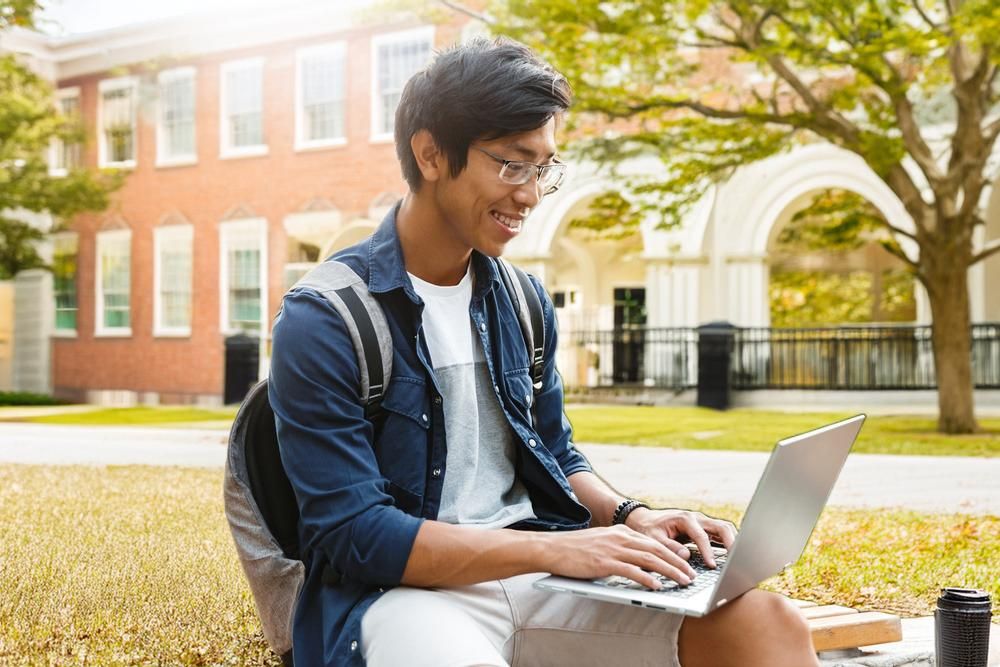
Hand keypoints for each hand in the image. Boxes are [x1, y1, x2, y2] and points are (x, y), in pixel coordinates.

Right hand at [541, 525, 696, 589]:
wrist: (552, 547)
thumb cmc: (575, 549)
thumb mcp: (602, 542)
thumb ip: (620, 548)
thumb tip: (638, 562)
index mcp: (621, 532)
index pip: (653, 542)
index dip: (672, 553)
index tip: (686, 563)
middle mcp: (620, 538)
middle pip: (656, 549)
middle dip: (677, 563)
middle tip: (691, 575)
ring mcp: (613, 549)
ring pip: (649, 559)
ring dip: (669, 571)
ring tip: (683, 581)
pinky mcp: (604, 562)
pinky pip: (631, 570)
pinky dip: (647, 578)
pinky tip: (657, 586)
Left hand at [624, 507, 736, 567]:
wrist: (645, 520)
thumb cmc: (649, 529)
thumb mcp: (654, 539)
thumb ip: (669, 547)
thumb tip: (686, 556)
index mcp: (684, 519)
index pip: (701, 536)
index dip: (708, 551)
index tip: (712, 565)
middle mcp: (696, 518)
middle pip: (721, 527)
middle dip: (731, 542)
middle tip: (737, 559)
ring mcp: (702, 522)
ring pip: (724, 528)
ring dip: (733, 541)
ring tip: (739, 558)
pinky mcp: (704, 528)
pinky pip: (720, 533)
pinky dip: (728, 542)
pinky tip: (733, 554)